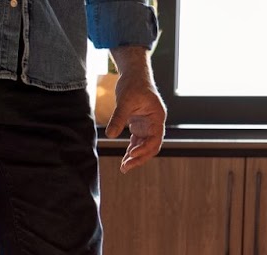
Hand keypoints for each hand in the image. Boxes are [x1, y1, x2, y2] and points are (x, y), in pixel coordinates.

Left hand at [105, 47, 166, 172]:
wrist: (133, 74)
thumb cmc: (133, 84)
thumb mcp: (124, 100)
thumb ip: (118, 118)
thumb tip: (110, 135)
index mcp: (157, 117)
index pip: (155, 139)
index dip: (144, 150)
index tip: (131, 155)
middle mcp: (155, 123)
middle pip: (151, 147)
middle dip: (139, 158)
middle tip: (125, 167)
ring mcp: (148, 125)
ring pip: (144, 146)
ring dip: (135, 156)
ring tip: (123, 167)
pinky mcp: (140, 125)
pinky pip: (138, 142)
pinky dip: (132, 149)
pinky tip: (124, 157)